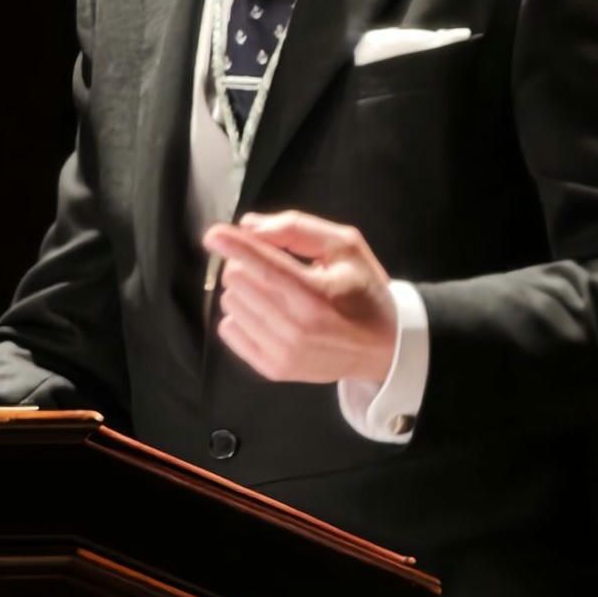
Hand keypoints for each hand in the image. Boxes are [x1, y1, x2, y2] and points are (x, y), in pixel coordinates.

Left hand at [203, 210, 398, 384]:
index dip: (234, 245)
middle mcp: (296, 328)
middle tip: (271, 264)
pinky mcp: (273, 370)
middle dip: (246, 262)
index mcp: (316, 295)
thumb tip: (248, 226)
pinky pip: (229, 331)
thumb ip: (297, 229)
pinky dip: (240, 315)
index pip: (262, 265)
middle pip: (238, 280)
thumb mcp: (345, 247)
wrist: (384, 349)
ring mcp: (283, 353)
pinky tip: (266, 312)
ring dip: (244, 289)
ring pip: (231, 304)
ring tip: (275, 291)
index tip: (213, 234)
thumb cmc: (364, 291)